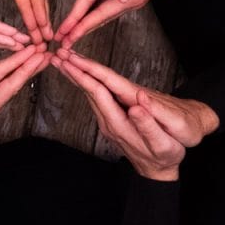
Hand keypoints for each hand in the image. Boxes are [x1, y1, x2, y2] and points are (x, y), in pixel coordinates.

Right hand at [0, 46, 49, 205]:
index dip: (22, 70)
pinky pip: (1, 90)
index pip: (7, 87)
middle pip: (13, 85)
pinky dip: (11, 79)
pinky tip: (15, 74)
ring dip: (23, 72)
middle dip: (29, 67)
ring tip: (37, 57)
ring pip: (9, 87)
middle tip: (46, 50)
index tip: (35, 54)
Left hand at [52, 48, 217, 180]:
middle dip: (74, 71)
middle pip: (88, 92)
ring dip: (76, 76)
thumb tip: (136, 106)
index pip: (99, 94)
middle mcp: (109, 122)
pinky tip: (81, 75)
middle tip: (58, 52)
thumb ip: (149, 126)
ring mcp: (108, 122)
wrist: (158, 172)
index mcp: (120, 125)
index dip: (86, 74)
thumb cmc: (165, 157)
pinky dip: (85, 83)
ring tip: (64, 59)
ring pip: (89, 94)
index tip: (72, 59)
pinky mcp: (111, 121)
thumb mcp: (163, 145)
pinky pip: (95, 98)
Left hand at [56, 0, 224, 47]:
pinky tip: (88, 13)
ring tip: (70, 31)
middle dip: (80, 29)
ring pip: (103, 12)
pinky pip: (108, 4)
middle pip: (99, 17)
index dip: (83, 24)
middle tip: (62, 42)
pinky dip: (95, 11)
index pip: (101, 12)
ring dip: (86, 22)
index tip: (68, 35)